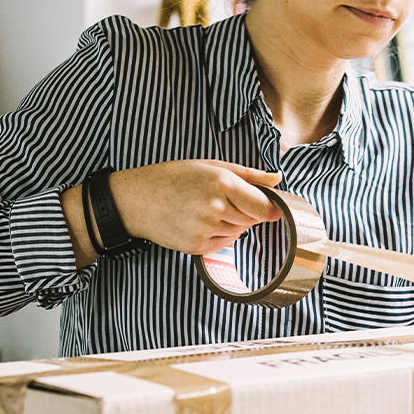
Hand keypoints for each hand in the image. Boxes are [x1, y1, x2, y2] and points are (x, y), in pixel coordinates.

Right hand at [109, 160, 283, 254]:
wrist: (136, 200)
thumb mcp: (210, 166)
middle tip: (224, 198)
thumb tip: (277, 179)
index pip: (265, 206)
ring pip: (239, 231)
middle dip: (246, 210)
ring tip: (206, 208)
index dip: (273, 208)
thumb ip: (248, 175)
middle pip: (253, 219)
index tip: (275, 207)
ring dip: (232, 222)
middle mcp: (215, 208)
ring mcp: (205, 230)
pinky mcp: (197, 247)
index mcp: (221, 183)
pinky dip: (219, 234)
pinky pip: (223, 244)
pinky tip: (199, 221)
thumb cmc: (172, 178)